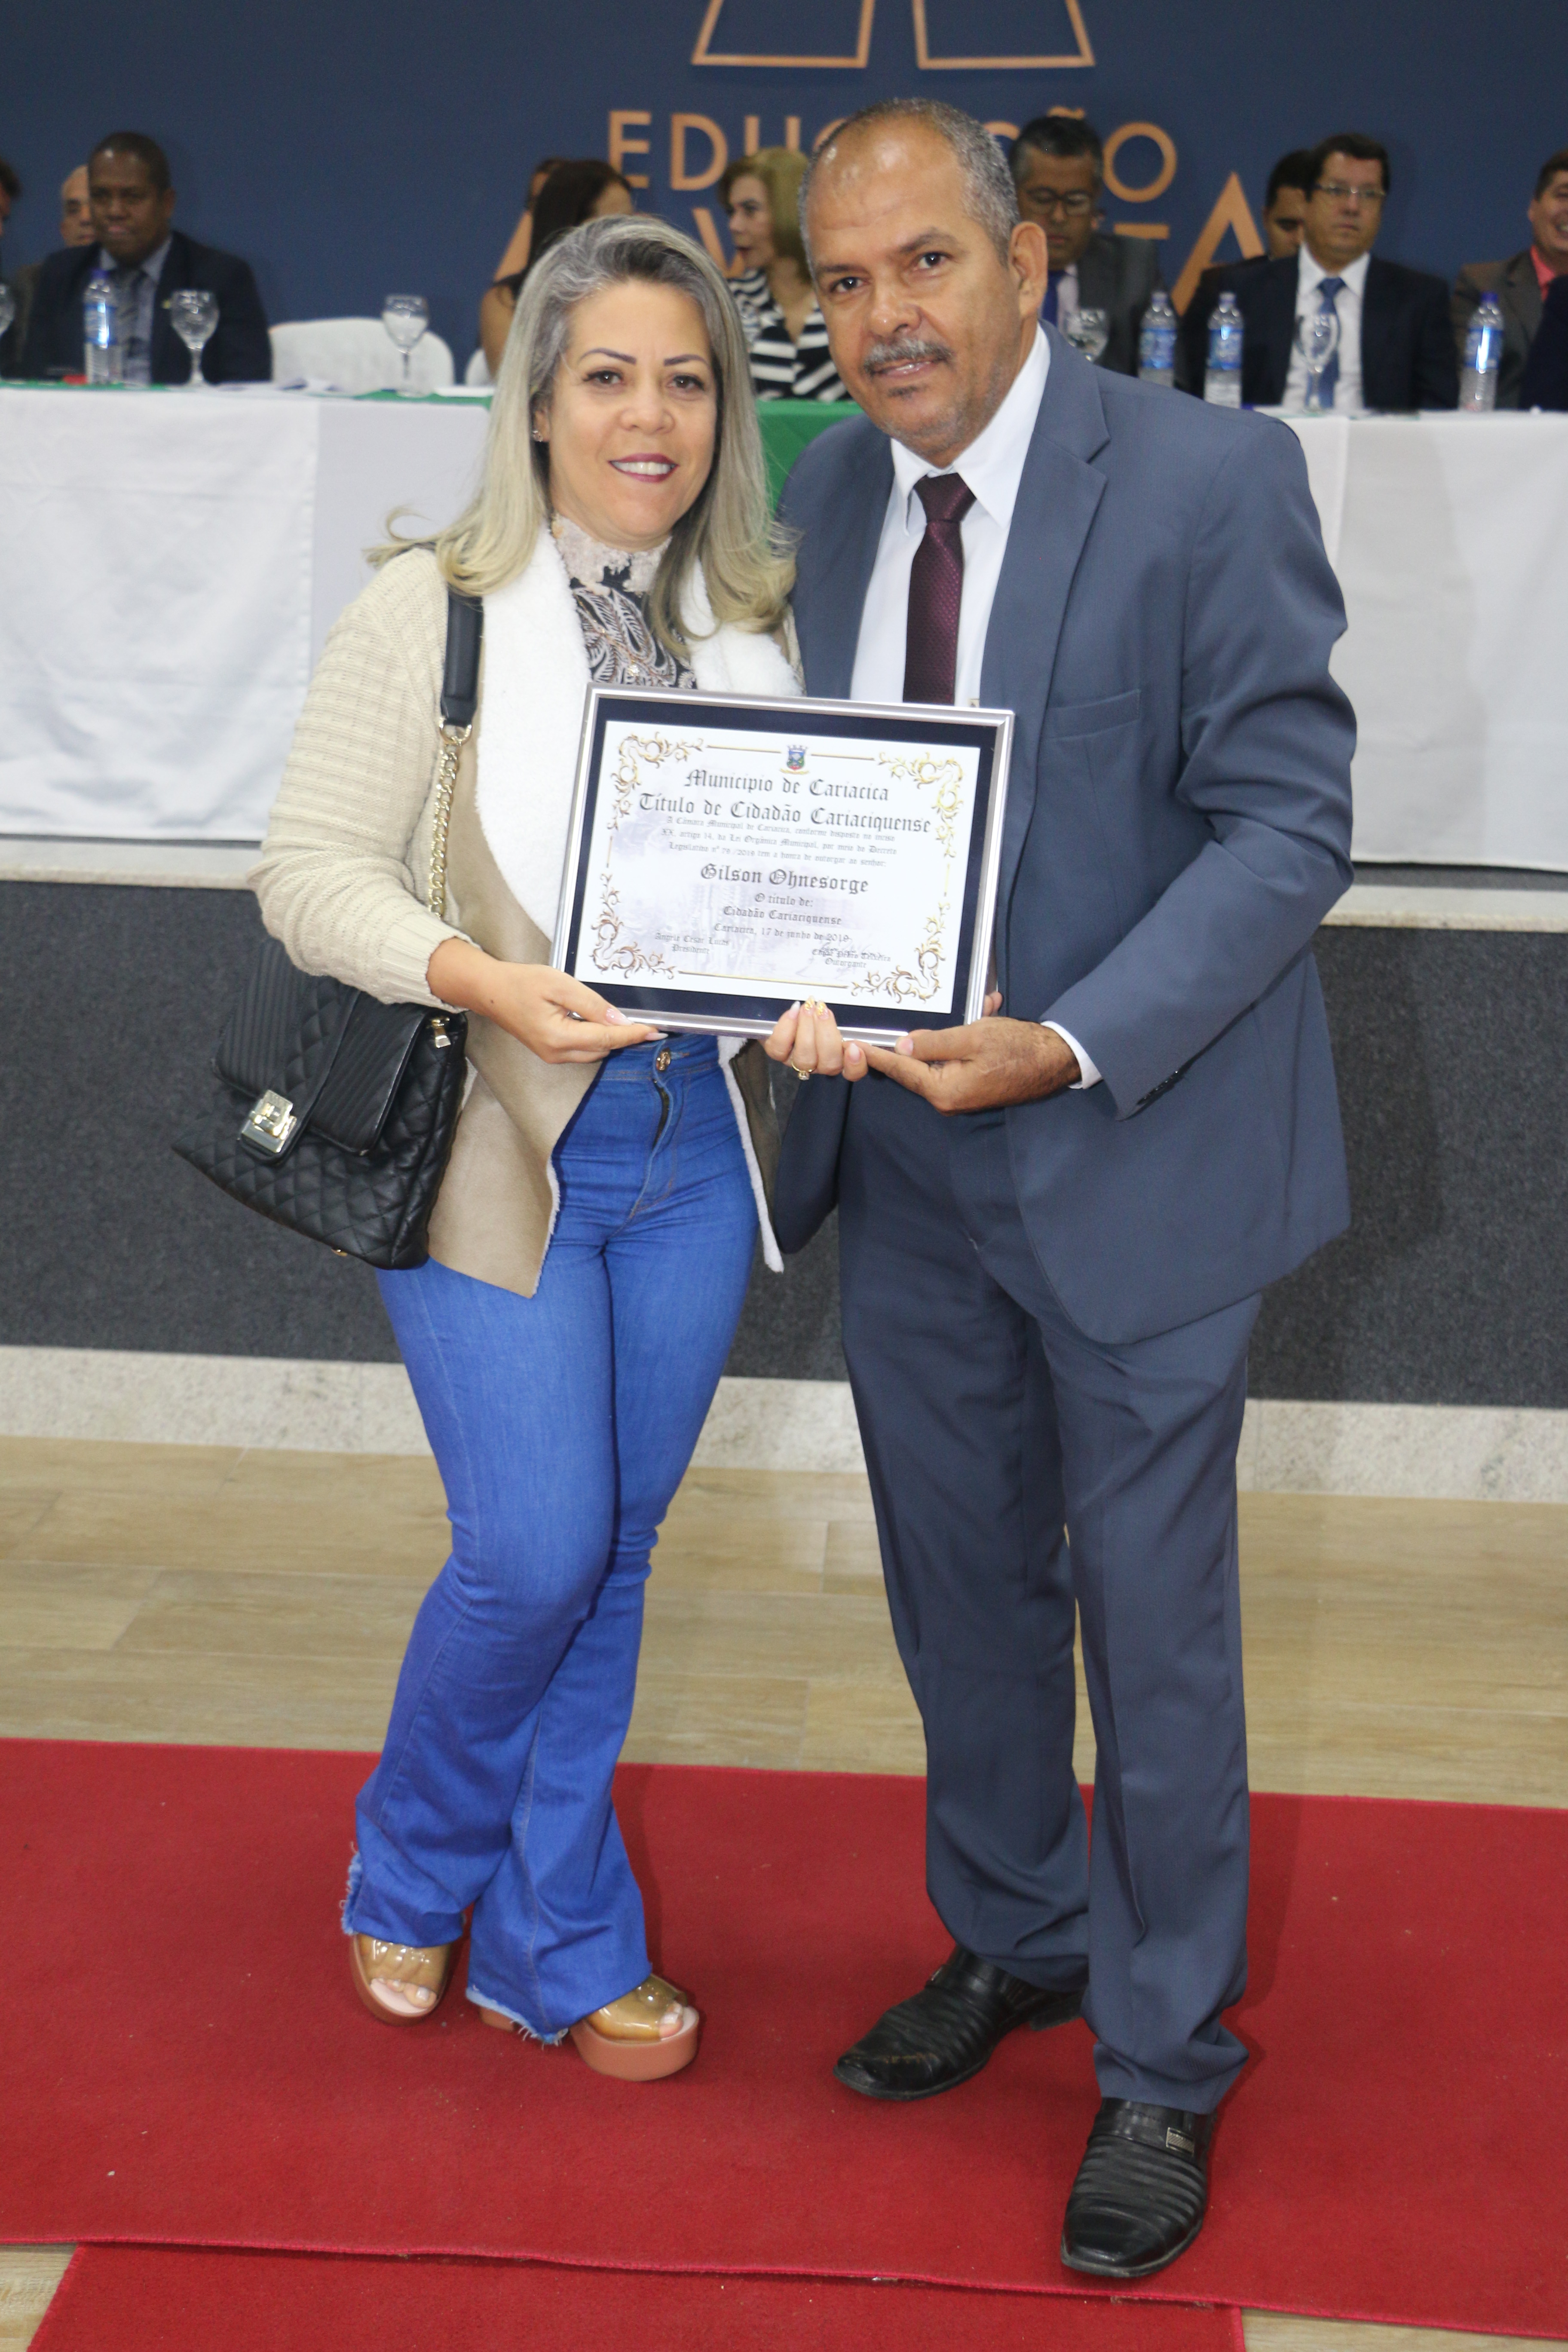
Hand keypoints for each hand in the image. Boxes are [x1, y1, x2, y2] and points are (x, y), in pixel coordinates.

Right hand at [426, 939, 660, 1063]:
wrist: (491, 991)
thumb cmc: (522, 982)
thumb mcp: (560, 985)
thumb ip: (591, 1004)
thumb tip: (619, 1020)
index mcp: (558, 1037)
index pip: (606, 1039)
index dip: (632, 1034)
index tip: (656, 1031)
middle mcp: (556, 1053)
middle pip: (603, 1050)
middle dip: (624, 1038)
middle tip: (646, 1023)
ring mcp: (552, 1056)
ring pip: (594, 1052)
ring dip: (610, 1039)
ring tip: (625, 1022)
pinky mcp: (550, 1053)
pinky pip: (582, 1050)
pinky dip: (596, 1040)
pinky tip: (600, 1023)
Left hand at [763, 999, 868, 1081]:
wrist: (789, 1014)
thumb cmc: (816, 1018)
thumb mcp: (834, 1019)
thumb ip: (846, 1026)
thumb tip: (851, 1032)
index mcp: (839, 1058)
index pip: (853, 1073)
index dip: (856, 1064)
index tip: (854, 1046)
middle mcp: (819, 1065)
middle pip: (829, 1063)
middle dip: (826, 1033)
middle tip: (822, 1010)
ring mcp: (798, 1062)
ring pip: (805, 1057)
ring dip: (807, 1029)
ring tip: (808, 1008)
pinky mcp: (778, 1053)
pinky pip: (780, 1047)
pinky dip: (787, 1027)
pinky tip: (794, 1011)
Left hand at [861, 1017, 1078, 1113]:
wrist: (1056, 1060)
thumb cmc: (1018, 1047)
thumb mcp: (972, 1037)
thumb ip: (934, 1042)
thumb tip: (902, 1045)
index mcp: (944, 1089)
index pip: (901, 1069)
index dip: (876, 1055)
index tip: (854, 1046)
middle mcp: (948, 1098)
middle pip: (917, 1065)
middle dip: (914, 1038)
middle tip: (893, 1021)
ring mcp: (961, 1094)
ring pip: (939, 1058)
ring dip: (949, 1033)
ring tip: (971, 1010)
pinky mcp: (973, 1086)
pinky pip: (957, 1059)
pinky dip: (964, 1038)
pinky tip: (984, 1013)